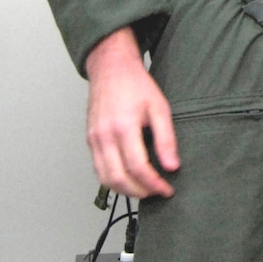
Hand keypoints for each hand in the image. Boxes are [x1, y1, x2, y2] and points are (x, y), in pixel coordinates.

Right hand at [85, 27, 178, 198]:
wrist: (111, 68)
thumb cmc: (135, 85)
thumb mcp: (159, 108)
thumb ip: (166, 139)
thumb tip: (172, 166)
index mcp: (123, 126)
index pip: (138, 167)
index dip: (154, 184)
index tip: (167, 189)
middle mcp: (104, 135)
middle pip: (119, 179)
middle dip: (140, 192)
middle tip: (156, 192)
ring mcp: (94, 139)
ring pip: (105, 179)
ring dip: (125, 190)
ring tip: (144, 189)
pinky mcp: (90, 140)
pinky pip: (98, 169)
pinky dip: (113, 180)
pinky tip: (128, 179)